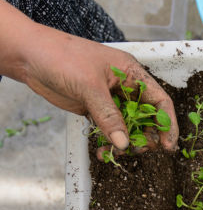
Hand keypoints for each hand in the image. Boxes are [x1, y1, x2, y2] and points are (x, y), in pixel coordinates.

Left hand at [0, 0, 177, 152]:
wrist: (28, 57)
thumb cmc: (61, 57)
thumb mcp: (89, 86)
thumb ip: (109, 116)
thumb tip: (124, 143)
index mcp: (131, 73)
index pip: (159, 100)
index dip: (167, 123)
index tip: (167, 144)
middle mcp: (125, 87)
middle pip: (147, 117)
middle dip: (146, 136)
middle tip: (139, 150)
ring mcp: (110, 100)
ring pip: (129, 127)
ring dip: (127, 142)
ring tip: (118, 152)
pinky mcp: (95, 110)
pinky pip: (110, 130)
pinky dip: (110, 142)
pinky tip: (104, 151)